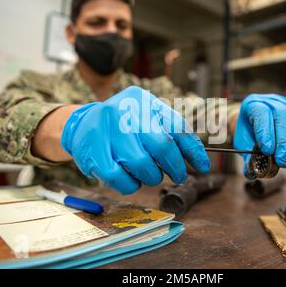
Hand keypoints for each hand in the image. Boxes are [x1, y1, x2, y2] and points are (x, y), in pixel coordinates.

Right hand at [61, 86, 209, 193]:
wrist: (82, 123)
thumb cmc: (124, 124)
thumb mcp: (148, 117)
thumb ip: (172, 132)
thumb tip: (200, 158)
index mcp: (144, 101)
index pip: (177, 126)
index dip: (193, 150)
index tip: (203, 167)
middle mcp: (125, 111)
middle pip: (161, 145)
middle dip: (175, 167)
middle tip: (178, 176)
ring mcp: (107, 131)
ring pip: (142, 165)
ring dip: (152, 177)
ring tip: (149, 174)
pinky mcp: (92, 152)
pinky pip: (120, 179)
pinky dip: (131, 185)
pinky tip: (132, 179)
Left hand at [233, 94, 285, 175]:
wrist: (252, 121)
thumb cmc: (250, 132)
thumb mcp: (243, 144)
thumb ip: (248, 157)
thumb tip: (252, 173)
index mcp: (253, 105)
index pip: (261, 113)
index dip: (266, 131)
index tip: (268, 150)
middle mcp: (271, 101)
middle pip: (282, 114)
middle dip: (284, 139)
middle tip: (284, 159)